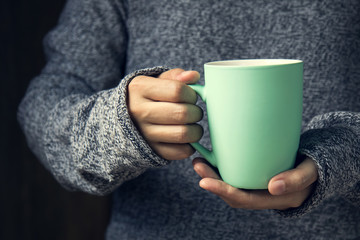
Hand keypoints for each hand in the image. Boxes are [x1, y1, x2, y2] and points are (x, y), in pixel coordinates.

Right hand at [128, 68, 202, 159]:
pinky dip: (190, 146)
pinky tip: (186, 138)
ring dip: (196, 130)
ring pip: (183, 134)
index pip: (177, 91)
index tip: (191, 97)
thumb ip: (176, 76)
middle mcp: (139, 111)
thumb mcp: (156, 80)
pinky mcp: (152, 150)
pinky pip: (181, 151)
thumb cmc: (148, 96)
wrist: (124, 120)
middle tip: (194, 112)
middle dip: (196, 112)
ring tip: (192, 125)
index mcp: (140, 88)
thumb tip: (193, 76)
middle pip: (182, 113)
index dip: (192, 94)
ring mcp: (144, 133)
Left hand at [193, 157, 317, 209]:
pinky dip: (222, 169)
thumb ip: (296, 179)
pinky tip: (213, 158)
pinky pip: (236, 177)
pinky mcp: (255, 176)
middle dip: (212, 181)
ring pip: (232, 185)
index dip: (222, 191)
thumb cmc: (314, 168)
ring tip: (199, 160)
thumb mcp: (311, 172)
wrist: (317, 167)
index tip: (203, 181)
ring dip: (213, 175)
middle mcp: (262, 196)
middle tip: (197, 164)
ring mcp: (258, 187)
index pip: (243, 200)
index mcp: (274, 199)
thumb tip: (273, 186)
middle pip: (232, 194)